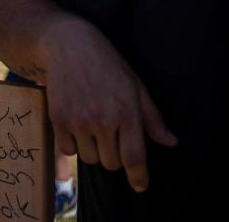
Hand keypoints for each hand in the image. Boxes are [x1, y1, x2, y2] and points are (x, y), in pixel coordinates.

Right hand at [42, 17, 176, 192]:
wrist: (68, 44)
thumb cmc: (107, 63)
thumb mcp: (136, 85)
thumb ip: (152, 117)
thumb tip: (170, 142)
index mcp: (126, 112)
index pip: (134, 158)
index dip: (139, 177)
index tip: (140, 186)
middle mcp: (102, 120)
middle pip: (111, 163)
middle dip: (114, 155)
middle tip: (111, 135)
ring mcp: (78, 120)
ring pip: (89, 158)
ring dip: (94, 150)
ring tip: (93, 127)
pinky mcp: (58, 119)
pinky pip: (68, 150)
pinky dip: (73, 145)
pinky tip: (77, 127)